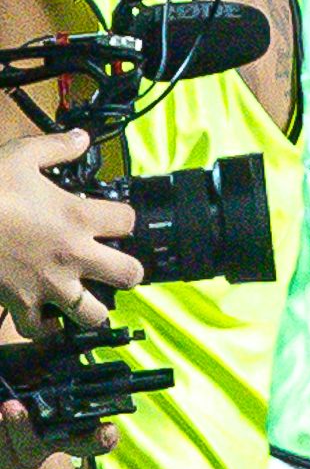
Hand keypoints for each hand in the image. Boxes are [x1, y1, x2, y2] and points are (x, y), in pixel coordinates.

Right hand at [0, 131, 134, 333]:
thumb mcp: (20, 156)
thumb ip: (56, 148)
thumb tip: (80, 138)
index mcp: (78, 218)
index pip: (128, 220)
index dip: (124, 218)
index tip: (113, 219)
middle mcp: (73, 256)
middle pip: (129, 275)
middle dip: (126, 271)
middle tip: (113, 266)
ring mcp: (49, 284)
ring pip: (93, 313)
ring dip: (92, 307)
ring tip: (84, 297)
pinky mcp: (21, 304)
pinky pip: (40, 330)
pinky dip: (42, 328)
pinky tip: (44, 318)